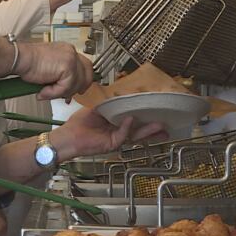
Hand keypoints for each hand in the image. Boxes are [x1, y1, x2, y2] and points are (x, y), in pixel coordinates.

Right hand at [14, 42, 92, 100]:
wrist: (19, 59)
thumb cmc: (28, 63)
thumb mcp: (49, 69)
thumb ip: (60, 77)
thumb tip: (67, 92)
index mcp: (67, 51)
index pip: (84, 66)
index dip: (82, 80)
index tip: (77, 90)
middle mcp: (71, 52)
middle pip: (87, 74)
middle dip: (77, 89)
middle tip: (67, 97)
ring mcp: (71, 59)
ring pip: (76, 84)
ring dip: (60, 93)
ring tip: (46, 92)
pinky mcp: (67, 67)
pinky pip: (66, 87)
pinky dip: (54, 93)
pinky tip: (43, 91)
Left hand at [51, 107, 166, 160]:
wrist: (68, 136)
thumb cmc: (79, 123)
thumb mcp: (98, 108)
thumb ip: (112, 103)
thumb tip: (124, 92)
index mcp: (116, 122)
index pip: (135, 119)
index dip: (146, 116)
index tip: (157, 109)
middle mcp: (119, 131)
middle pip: (140, 129)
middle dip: (153, 127)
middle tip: (166, 122)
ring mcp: (116, 138)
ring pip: (136, 134)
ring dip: (148, 130)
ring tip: (160, 125)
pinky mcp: (112, 143)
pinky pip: (122, 135)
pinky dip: (127, 128)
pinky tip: (130, 119)